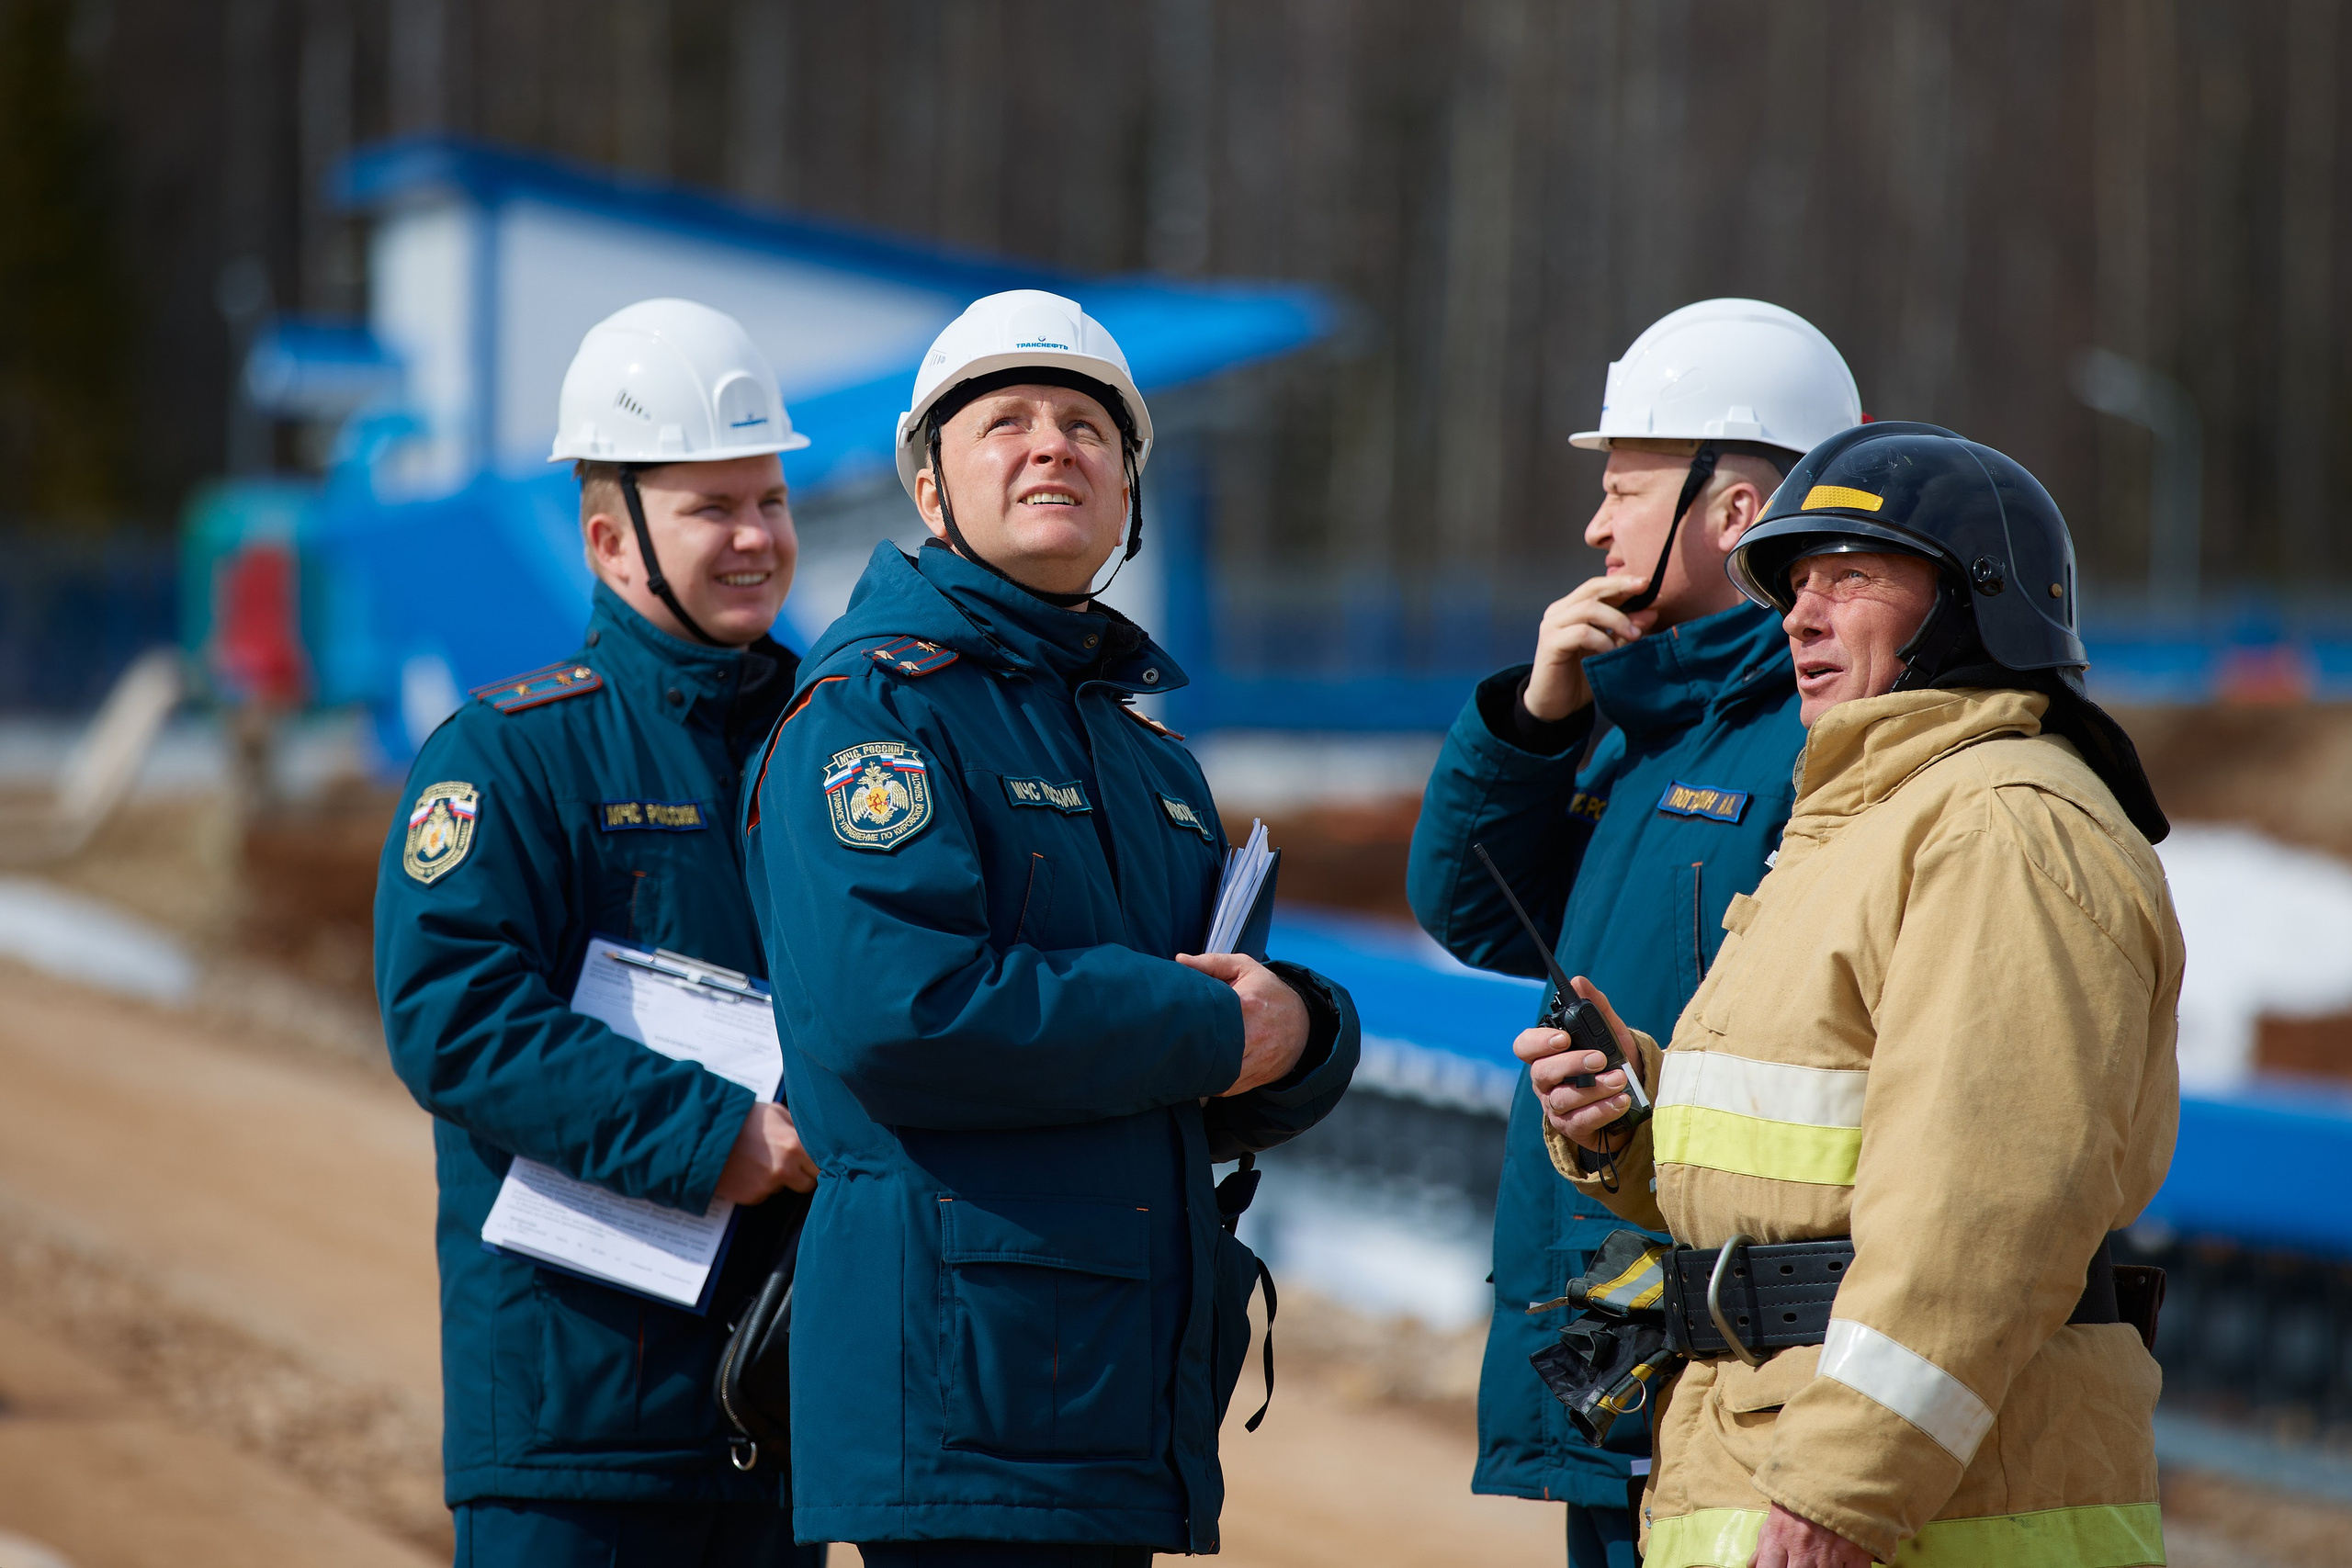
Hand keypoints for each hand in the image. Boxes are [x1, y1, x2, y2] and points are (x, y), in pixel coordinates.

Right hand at [714, 1102, 818, 1203]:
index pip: (822, 1166)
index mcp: (794, 1145)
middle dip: (801, 1175)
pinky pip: (763, 1193)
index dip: (818, 1164)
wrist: (704, 1135)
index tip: (814, 1161)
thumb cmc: (741, 1119)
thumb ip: (796, 1127)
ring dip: (777, 1179)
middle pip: (807, 1184)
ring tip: (758, 1160)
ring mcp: (766, 1185)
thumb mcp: (773, 1112)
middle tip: (788, 1162)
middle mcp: (784, 1169)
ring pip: (782, 1188)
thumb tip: (812, 1139)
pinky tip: (747, 1169)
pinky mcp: (751, 1197)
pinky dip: (758, 1185)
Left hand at [1177, 951, 1308, 1095]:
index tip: (1174, 1017)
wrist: (1305, 1024)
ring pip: (1217, 1074)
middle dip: (1189, 1048)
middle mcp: (1253, 1035)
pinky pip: (1225, 1088)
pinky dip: (1210, 1084)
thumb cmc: (1269, 992)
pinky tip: (1201, 1072)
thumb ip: (1211, 963)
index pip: (1210, 1015)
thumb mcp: (1245, 968)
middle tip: (1170, 1042)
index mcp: (1247, 1004)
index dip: (1188, 1018)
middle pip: (1212, 1049)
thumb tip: (1178, 961)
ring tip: (1182, 1060)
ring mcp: (1255, 1061)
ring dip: (1198, 1071)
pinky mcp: (1255, 1078)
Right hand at [1513, 976, 1642, 1151]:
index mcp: (1547, 1055)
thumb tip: (1579, 982)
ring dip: (1593, 1088)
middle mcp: (1545, 1081)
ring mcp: (1556, 1107)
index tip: (1563, 1038)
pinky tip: (1621, 1100)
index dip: (1538, 1042)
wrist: (1633, 1100)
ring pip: (1563, 1098)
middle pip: (1542, 1073)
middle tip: (1600, 1058)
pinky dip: (1602, 1110)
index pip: (1525, 1046)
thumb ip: (1596, 1009)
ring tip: (1620, 1080)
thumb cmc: (1613, 1064)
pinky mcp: (1571, 1128)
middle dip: (1572, 1064)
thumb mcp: (1611, 1034)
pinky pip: (1580, 1121)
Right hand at [1522, 572, 1658, 720]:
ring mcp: (1552, 626)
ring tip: (1634, 635)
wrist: (1556, 707)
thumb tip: (1651, 611)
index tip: (1649, 585)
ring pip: (1588, 608)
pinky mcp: (1550, 644)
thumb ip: (1627, 631)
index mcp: (1572, 609)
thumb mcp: (1611, 650)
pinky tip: (1610, 652)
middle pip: (1593, 589)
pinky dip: (1602, 640)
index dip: (1624, 583)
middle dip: (1622, 587)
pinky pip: (1581, 633)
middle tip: (1646, 592)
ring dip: (1617, 619)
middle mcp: (1560, 612)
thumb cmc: (1582, 677)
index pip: (1599, 586)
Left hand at [1752, 1504, 1873, 1567]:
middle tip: (1799, 1563)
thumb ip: (1763, 1544)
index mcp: (1779, 1538)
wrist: (1831, 1472)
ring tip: (1816, 1563)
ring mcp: (1830, 1552)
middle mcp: (1803, 1548)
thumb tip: (1752, 1566)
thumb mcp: (1774, 1516)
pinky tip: (1839, 1565)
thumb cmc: (1799, 1496)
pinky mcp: (1855, 1552)